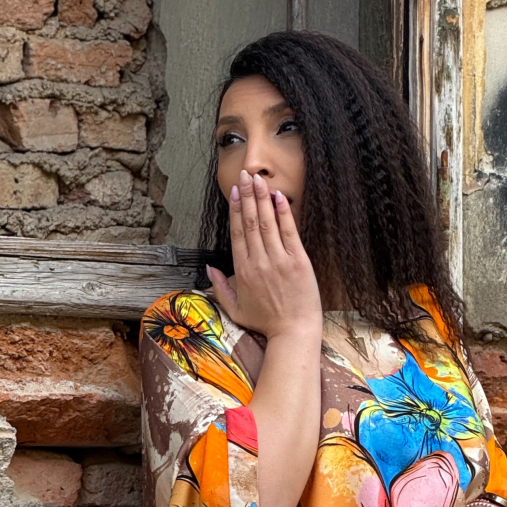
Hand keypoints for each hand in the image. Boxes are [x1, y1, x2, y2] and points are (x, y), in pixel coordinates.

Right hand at [206, 170, 321, 341]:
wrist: (293, 332)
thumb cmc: (266, 323)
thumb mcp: (236, 310)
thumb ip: (220, 288)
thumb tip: (209, 267)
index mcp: (243, 271)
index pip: (237, 232)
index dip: (234, 209)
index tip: (233, 191)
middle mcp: (259, 262)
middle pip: (249, 221)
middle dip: (247, 195)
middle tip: (244, 174)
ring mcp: (279, 260)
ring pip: (266, 222)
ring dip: (262, 198)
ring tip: (258, 179)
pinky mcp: (298, 261)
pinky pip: (289, 231)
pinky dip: (283, 213)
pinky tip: (279, 197)